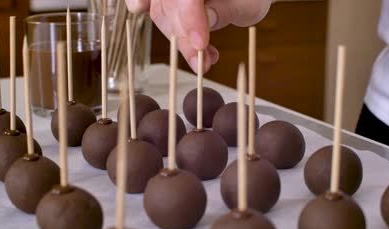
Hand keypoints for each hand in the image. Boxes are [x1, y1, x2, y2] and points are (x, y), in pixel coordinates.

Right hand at [126, 0, 271, 72]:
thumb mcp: (250, 5)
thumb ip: (227, 10)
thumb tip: (205, 17)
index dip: (191, 19)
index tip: (201, 44)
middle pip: (170, 4)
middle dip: (184, 38)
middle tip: (201, 63)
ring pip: (160, 10)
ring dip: (178, 40)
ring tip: (203, 59)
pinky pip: (149, 1)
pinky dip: (141, 5)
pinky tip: (138, 6)